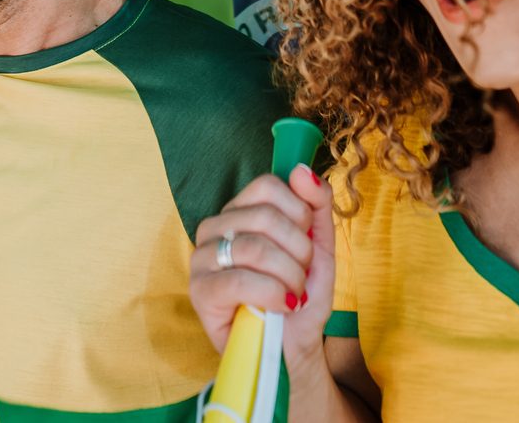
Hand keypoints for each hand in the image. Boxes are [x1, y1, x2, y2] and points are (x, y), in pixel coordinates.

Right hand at [189, 166, 333, 373]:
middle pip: (265, 217)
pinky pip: (239, 279)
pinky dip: (271, 294)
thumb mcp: (319, 246)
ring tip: (293, 295)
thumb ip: (316, 205)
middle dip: (298, 251)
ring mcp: (202, 258)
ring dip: (289, 277)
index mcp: (240, 210)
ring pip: (254, 247)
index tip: (307, 244)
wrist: (292, 348)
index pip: (267, 185)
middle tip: (302, 277)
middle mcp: (215, 227)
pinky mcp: (199, 290)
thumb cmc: (300, 296)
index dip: (299, 214)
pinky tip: (280, 306)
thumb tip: (300, 169)